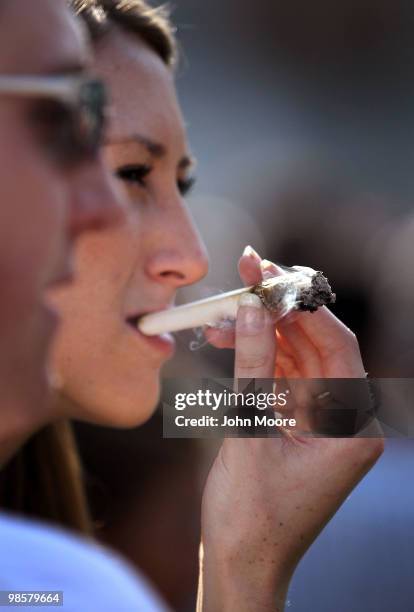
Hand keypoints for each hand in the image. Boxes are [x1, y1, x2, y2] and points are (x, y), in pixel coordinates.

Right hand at [198, 246, 383, 611]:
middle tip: (248, 273)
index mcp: (353, 428)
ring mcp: (319, 420)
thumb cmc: (251, 516)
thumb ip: (252, 366)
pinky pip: (278, 376)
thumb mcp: (251, 432)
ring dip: (259, 332)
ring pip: (293, 357)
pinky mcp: (295, 422)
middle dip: (278, 310)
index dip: (302, 305)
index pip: (337, 346)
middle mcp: (344, 420)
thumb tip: (251, 309)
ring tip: (223, 308)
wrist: (239, 563)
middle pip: (315, 345)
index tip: (270, 274)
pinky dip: (253, 356)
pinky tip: (226, 336)